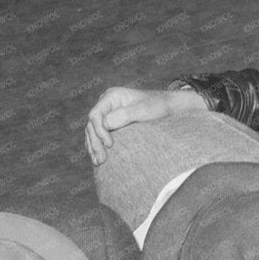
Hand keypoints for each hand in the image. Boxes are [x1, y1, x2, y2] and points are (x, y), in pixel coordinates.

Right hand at [84, 86, 207, 164]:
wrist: (166, 107)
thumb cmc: (157, 106)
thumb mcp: (143, 110)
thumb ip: (124, 115)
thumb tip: (104, 124)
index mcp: (112, 96)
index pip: (96, 115)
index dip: (99, 131)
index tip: (109, 145)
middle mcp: (106, 104)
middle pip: (92, 124)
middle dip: (95, 142)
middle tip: (101, 160)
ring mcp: (107, 113)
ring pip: (92, 131)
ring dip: (93, 147)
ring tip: (98, 162)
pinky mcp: (110, 123)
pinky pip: (98, 135)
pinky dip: (97, 146)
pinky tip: (98, 158)